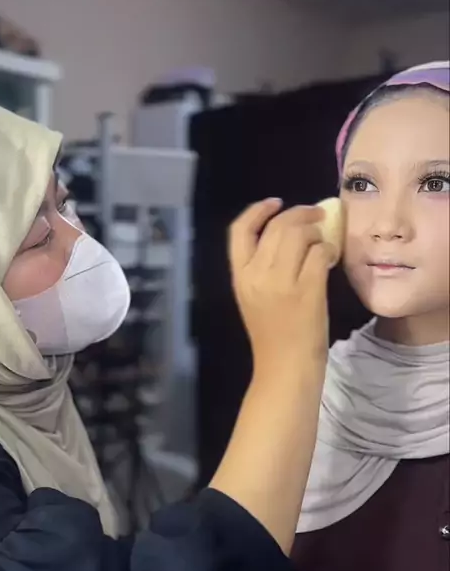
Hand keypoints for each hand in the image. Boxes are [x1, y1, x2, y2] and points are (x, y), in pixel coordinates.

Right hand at [228, 198, 330, 375]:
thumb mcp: (254, 297)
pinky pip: (319, 253)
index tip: (275, 202)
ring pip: (300, 235)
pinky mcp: (308, 289)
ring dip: (317, 231)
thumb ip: (264, 267)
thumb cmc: (273, 336)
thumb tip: (290, 235)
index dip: (258, 210)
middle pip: (277, 226)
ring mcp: (282, 281)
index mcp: (240, 276)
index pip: (240, 230)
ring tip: (323, 240)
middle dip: (300, 213)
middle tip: (317, 214)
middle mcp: (257, 274)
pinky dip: (327, 249)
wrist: (285, 368)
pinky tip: (329, 258)